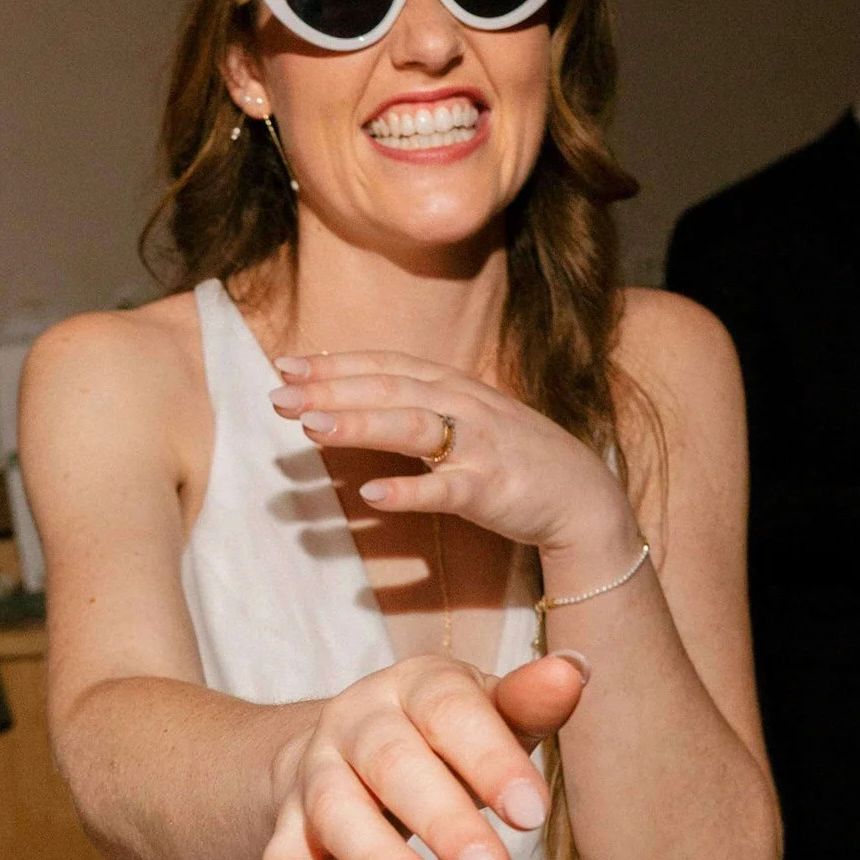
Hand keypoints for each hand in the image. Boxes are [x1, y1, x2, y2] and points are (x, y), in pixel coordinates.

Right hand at [262, 649, 587, 859]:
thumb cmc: (439, 740)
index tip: (532, 815)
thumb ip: (526, 704)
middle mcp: (358, 721)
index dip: (490, 760)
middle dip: (444, 822)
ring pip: (339, 811)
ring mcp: (316, 773)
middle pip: (393, 762)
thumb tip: (575, 670)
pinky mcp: (286, 826)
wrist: (338, 748)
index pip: (450, 710)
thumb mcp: (485, 717)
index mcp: (415, 685)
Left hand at [273, 347, 632, 575]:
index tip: (284, 365)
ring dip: (360, 424)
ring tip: (310, 427)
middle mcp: (463, 406)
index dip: (335, 363)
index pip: (385, 365)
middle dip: (331, 388)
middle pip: (389, 389)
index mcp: (452, 386)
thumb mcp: (462, 419)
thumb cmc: (511, 457)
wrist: (581, 496)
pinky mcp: (491, 489)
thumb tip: (349, 400)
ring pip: (412, 427)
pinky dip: (409, 490)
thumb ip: (413, 406)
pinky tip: (372, 495)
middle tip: (278, 395)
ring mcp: (478, 446)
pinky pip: (445, 489)